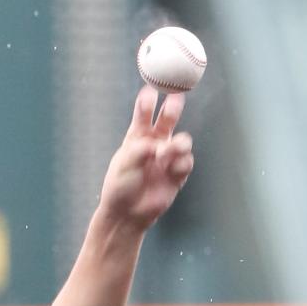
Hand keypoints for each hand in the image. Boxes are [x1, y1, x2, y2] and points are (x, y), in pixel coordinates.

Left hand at [98, 86, 194, 232]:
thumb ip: (141, 150)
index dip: (148, 103)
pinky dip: (181, 163)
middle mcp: (154, 145)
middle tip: (176, 98)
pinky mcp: (176, 175)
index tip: (150, 90)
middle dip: (172, 109)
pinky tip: (172, 168)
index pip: (143, 116)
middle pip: (167, 121)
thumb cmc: (120, 188)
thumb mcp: (124, 164)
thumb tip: (160, 145)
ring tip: (168, 151)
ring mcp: (167, 159)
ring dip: (178, 144)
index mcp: (136, 139)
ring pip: (182, 141)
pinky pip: (186, 163)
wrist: (127, 215)